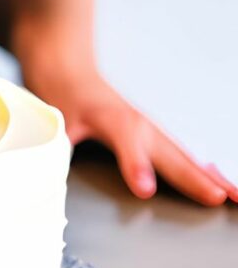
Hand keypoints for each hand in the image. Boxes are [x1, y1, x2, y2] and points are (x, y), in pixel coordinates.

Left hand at [36, 74, 237, 205]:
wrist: (66, 67)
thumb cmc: (60, 94)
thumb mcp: (53, 121)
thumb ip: (56, 147)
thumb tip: (49, 174)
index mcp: (112, 118)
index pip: (128, 144)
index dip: (137, 166)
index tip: (146, 191)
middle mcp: (139, 123)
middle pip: (172, 153)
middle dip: (196, 178)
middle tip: (218, 200)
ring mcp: (150, 128)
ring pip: (186, 155)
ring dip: (213, 176)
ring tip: (237, 198)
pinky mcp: (153, 133)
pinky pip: (183, 155)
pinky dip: (205, 170)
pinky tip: (223, 186)